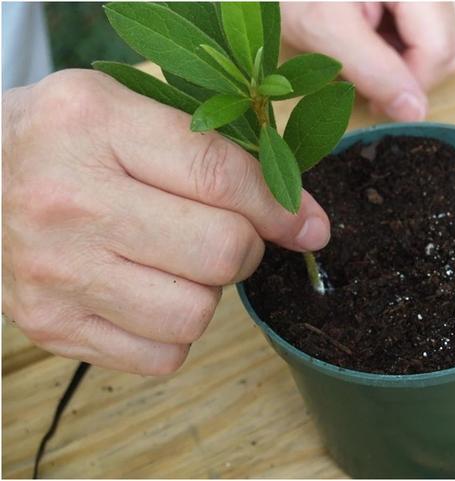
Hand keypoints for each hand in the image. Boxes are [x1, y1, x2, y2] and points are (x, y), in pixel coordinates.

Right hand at [2, 70, 329, 374]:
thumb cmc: (70, 143)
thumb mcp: (132, 113)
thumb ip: (220, 156)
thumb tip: (306, 224)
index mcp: (93, 125)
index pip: (221, 177)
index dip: (281, 208)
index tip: (308, 226)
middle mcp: (67, 200)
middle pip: (220, 253)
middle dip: (244, 248)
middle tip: (223, 234)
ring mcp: (54, 272)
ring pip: (196, 314)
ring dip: (206, 291)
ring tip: (175, 261)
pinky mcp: (50, 325)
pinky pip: (163, 355)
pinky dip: (174, 329)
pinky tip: (148, 291)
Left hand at [282, 2, 454, 120]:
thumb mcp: (324, 28)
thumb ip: (373, 71)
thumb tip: (416, 112)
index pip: (441, 50)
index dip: (408, 85)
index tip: (371, 96)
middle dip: (415, 74)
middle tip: (369, 74)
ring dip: (424, 60)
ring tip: (378, 49)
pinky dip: (434, 44)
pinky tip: (396, 39)